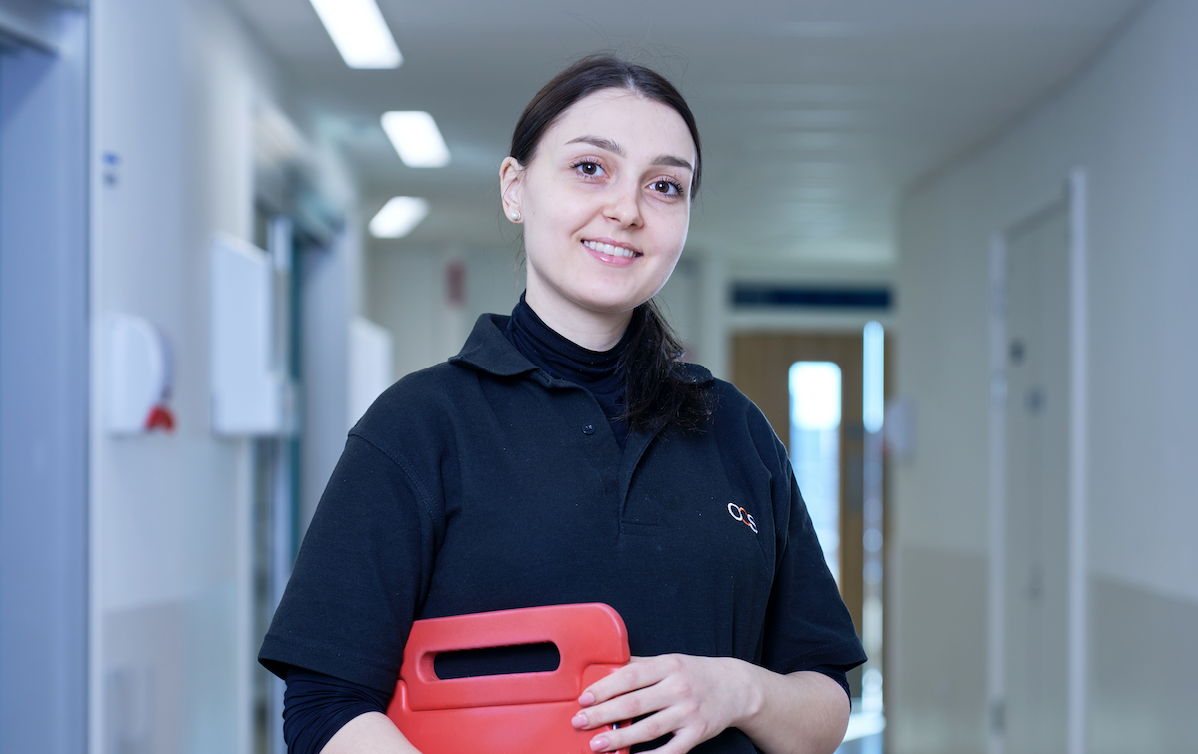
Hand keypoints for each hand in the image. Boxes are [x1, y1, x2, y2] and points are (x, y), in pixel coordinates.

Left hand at [570, 654, 759, 752]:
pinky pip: (671, 750)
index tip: (584, 699)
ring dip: (620, 737)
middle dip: (604, 715)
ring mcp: (689, 712)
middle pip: (635, 704)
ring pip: (649, 729)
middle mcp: (678, 688)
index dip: (605, 688)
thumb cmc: (695, 673)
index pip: (630, 676)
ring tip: (597, 744)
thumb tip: (604, 669)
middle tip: (580, 723)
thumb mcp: (669, 661)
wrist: (736, 687)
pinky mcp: (697, 733)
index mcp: (668, 666)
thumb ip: (639, 666)